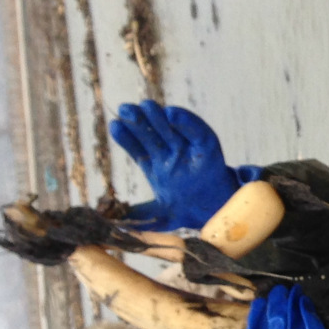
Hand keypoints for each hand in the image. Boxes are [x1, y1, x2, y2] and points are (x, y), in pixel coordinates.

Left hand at [110, 101, 242, 230]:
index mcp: (157, 168)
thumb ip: (138, 216)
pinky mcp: (208, 147)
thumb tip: (111, 222)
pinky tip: (171, 113)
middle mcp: (171, 155)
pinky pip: (196, 131)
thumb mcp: (159, 215)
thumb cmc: (188, 211)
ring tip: (144, 106)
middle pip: (152, 134)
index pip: (139, 149)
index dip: (126, 138)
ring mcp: (188, 150)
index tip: (114, 126)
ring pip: (171, 129)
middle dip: (137, 121)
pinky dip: (185, 121)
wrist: (217, 213)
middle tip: (125, 109)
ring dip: (157, 116)